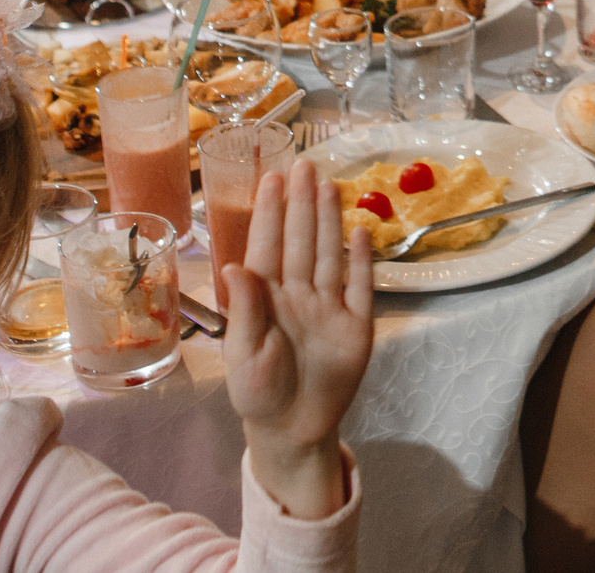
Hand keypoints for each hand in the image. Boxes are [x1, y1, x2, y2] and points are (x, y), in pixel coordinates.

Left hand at [225, 159, 373, 517]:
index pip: (267, 245)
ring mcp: (328, 307)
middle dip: (302, 202)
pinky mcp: (356, 326)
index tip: (272, 177)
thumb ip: (246, 308)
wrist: (294, 430)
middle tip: (305, 163)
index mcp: (265, 298)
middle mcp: (297, 294)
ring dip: (329, 220)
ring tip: (328, 184)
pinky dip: (361, 259)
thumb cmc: (258, 393)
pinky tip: (360, 231)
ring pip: (329, 254)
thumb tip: (234, 264)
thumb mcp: (243, 354)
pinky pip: (360, 286)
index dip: (269, 211)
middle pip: (301, 240)